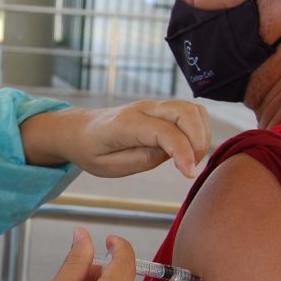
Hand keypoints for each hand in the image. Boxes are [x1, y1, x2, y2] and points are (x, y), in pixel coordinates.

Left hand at [21, 100, 210, 177]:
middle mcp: (142, 109)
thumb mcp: (108, 166)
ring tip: (192, 160)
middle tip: (192, 168)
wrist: (78, 130)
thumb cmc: (90, 150)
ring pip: (192, 109)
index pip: (164, 132)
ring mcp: (153, 105)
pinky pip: (189, 111)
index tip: (189, 174)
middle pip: (185, 113)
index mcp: (125, 124)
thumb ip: (142, 160)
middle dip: (198, 141)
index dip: (183, 152)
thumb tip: (174, 155)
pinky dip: (198, 129)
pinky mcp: (160, 108)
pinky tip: (189, 149)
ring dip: (202, 134)